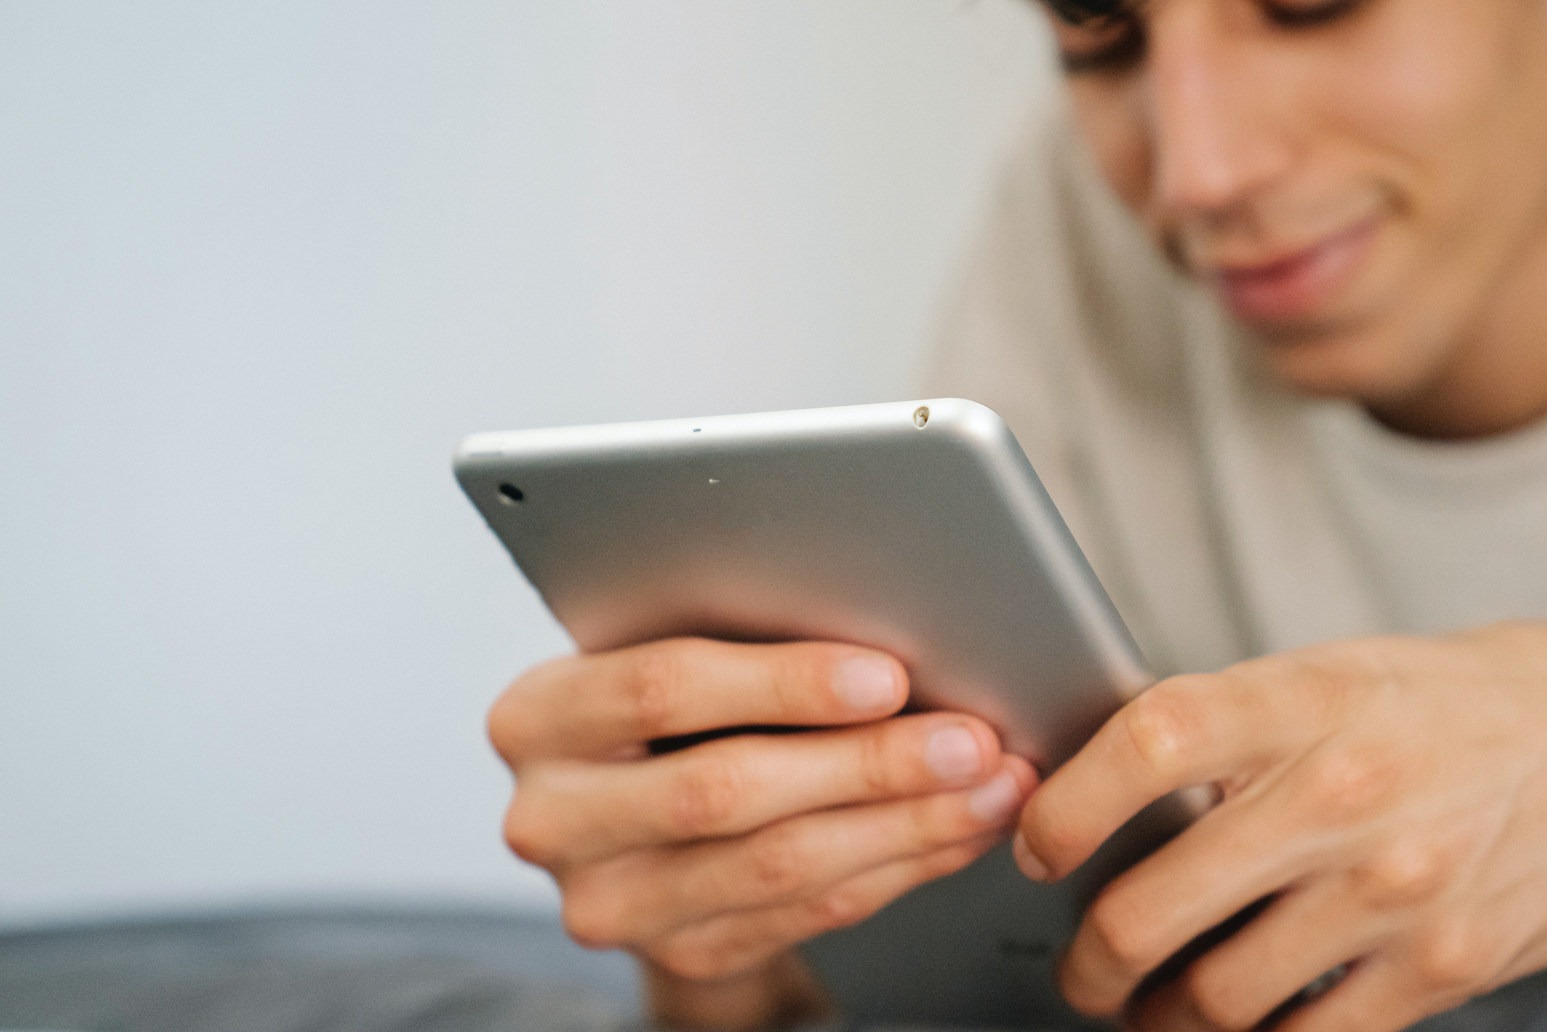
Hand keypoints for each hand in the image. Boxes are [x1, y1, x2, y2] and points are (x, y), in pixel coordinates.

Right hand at [488, 637, 1037, 1027]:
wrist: (638, 813)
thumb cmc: (673, 698)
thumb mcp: (671, 648)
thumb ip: (742, 631)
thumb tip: (893, 612)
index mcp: (536, 715)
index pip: (663, 689)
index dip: (784, 683)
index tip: (888, 674)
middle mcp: (550, 819)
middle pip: (726, 790)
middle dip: (868, 763)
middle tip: (972, 739)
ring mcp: (610, 903)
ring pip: (777, 867)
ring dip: (905, 825)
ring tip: (992, 785)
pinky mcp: (678, 953)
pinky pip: (806, 914)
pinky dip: (898, 867)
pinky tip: (958, 830)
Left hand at [1011, 623, 1546, 1031]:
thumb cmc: (1468, 702)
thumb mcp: (1348, 671)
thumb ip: (1240, 727)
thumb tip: (1109, 787)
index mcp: (1308, 694)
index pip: (1148, 741)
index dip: (1068, 804)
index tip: (1037, 844)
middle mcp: (1346, 790)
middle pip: (1155, 902)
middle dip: (1091, 959)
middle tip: (1083, 967)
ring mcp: (1397, 888)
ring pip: (1218, 995)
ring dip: (1161, 1018)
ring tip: (1152, 1008)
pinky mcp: (1446, 967)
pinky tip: (1244, 1026)